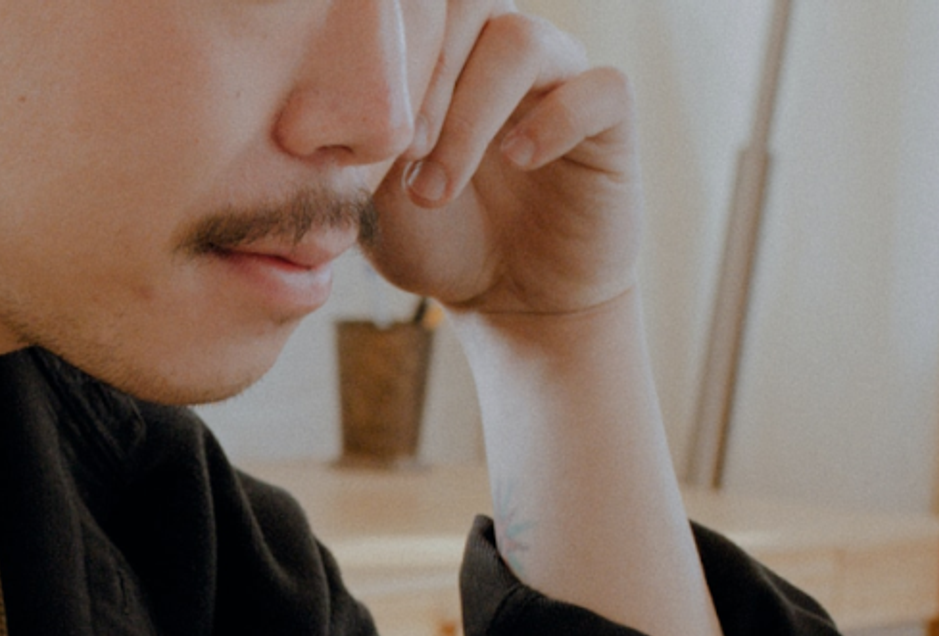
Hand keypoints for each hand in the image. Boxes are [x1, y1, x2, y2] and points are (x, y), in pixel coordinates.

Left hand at [364, 7, 636, 324]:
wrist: (515, 303)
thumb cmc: (445, 244)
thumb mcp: (380, 205)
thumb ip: (361, 153)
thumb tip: (328, 117)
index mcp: (450, 52)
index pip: (424, 7)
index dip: (394, 56)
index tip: (367, 136)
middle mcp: (506, 49)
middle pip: (472, 2)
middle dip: (429, 74)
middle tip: (405, 151)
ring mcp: (562, 76)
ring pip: (523, 42)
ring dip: (472, 114)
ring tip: (440, 186)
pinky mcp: (610, 118)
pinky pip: (600, 87)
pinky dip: (555, 121)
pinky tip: (519, 162)